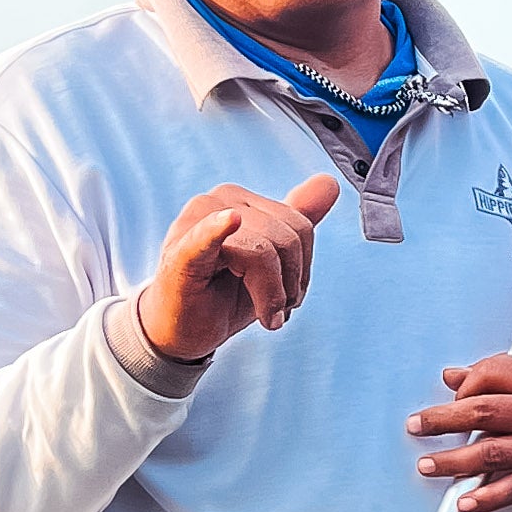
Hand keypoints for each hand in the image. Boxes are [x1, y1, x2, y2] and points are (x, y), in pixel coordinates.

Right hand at [137, 176, 338, 361]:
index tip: (288, 295)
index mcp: (240, 198)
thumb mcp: (270, 259)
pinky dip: (218, 230)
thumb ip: (297, 220)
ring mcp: (196, 223)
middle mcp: (219, 201)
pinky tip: (231, 221)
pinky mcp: (181, 254)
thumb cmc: (224, 292)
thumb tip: (330, 182)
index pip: (299, 225)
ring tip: (263, 315)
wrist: (181, 329)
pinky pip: (205, 238)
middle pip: (287, 238)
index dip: (303, 268)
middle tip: (274, 310)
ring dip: (271, 296)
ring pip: (264, 251)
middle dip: (289, 285)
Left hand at [407, 355, 511, 511]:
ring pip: (491, 452)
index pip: (492, 374)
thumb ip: (505, 374)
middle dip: (442, 420)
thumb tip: (452, 376)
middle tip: (417, 426)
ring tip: (428, 465)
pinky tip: (463, 502)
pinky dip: (486, 498)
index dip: (464, 386)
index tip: (449, 398)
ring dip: (453, 460)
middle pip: (484, 412)